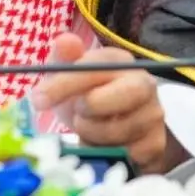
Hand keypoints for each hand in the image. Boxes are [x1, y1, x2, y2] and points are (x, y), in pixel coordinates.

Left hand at [28, 32, 188, 174]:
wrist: (111, 130)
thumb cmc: (87, 96)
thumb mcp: (70, 77)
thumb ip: (65, 58)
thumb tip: (64, 40)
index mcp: (120, 61)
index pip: (94, 67)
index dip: (64, 84)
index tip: (38, 100)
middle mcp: (144, 84)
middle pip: (126, 94)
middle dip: (92, 108)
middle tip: (76, 116)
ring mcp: (153, 115)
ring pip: (120, 131)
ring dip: (92, 135)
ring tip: (87, 130)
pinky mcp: (155, 145)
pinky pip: (127, 154)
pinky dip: (105, 155)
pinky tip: (101, 147)